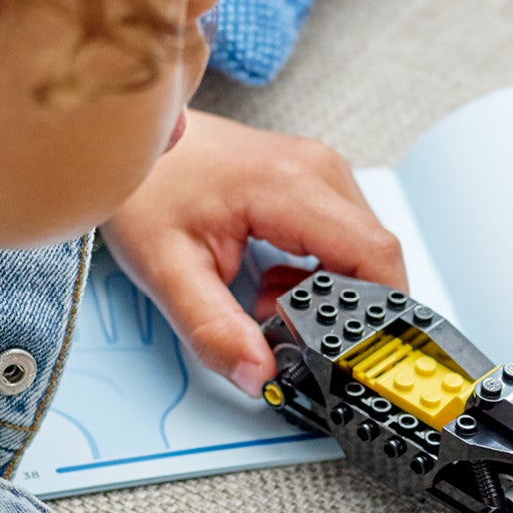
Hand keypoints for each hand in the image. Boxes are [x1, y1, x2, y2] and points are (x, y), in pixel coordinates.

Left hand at [101, 110, 405, 396]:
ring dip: (330, 291)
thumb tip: (259, 375)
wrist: (131, 138)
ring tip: (268, 298)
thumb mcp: (166, 269)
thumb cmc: (146, 186)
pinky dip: (322, 273)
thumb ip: (213, 330)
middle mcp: (319, 170)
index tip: (354, 352)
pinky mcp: (316, 179)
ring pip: (363, 250)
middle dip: (345, 308)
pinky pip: (347, 237)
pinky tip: (275, 279)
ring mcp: (321, 170)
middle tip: (286, 328)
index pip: (376, 256)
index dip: (381, 312)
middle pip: (375, 257)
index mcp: (291, 185)